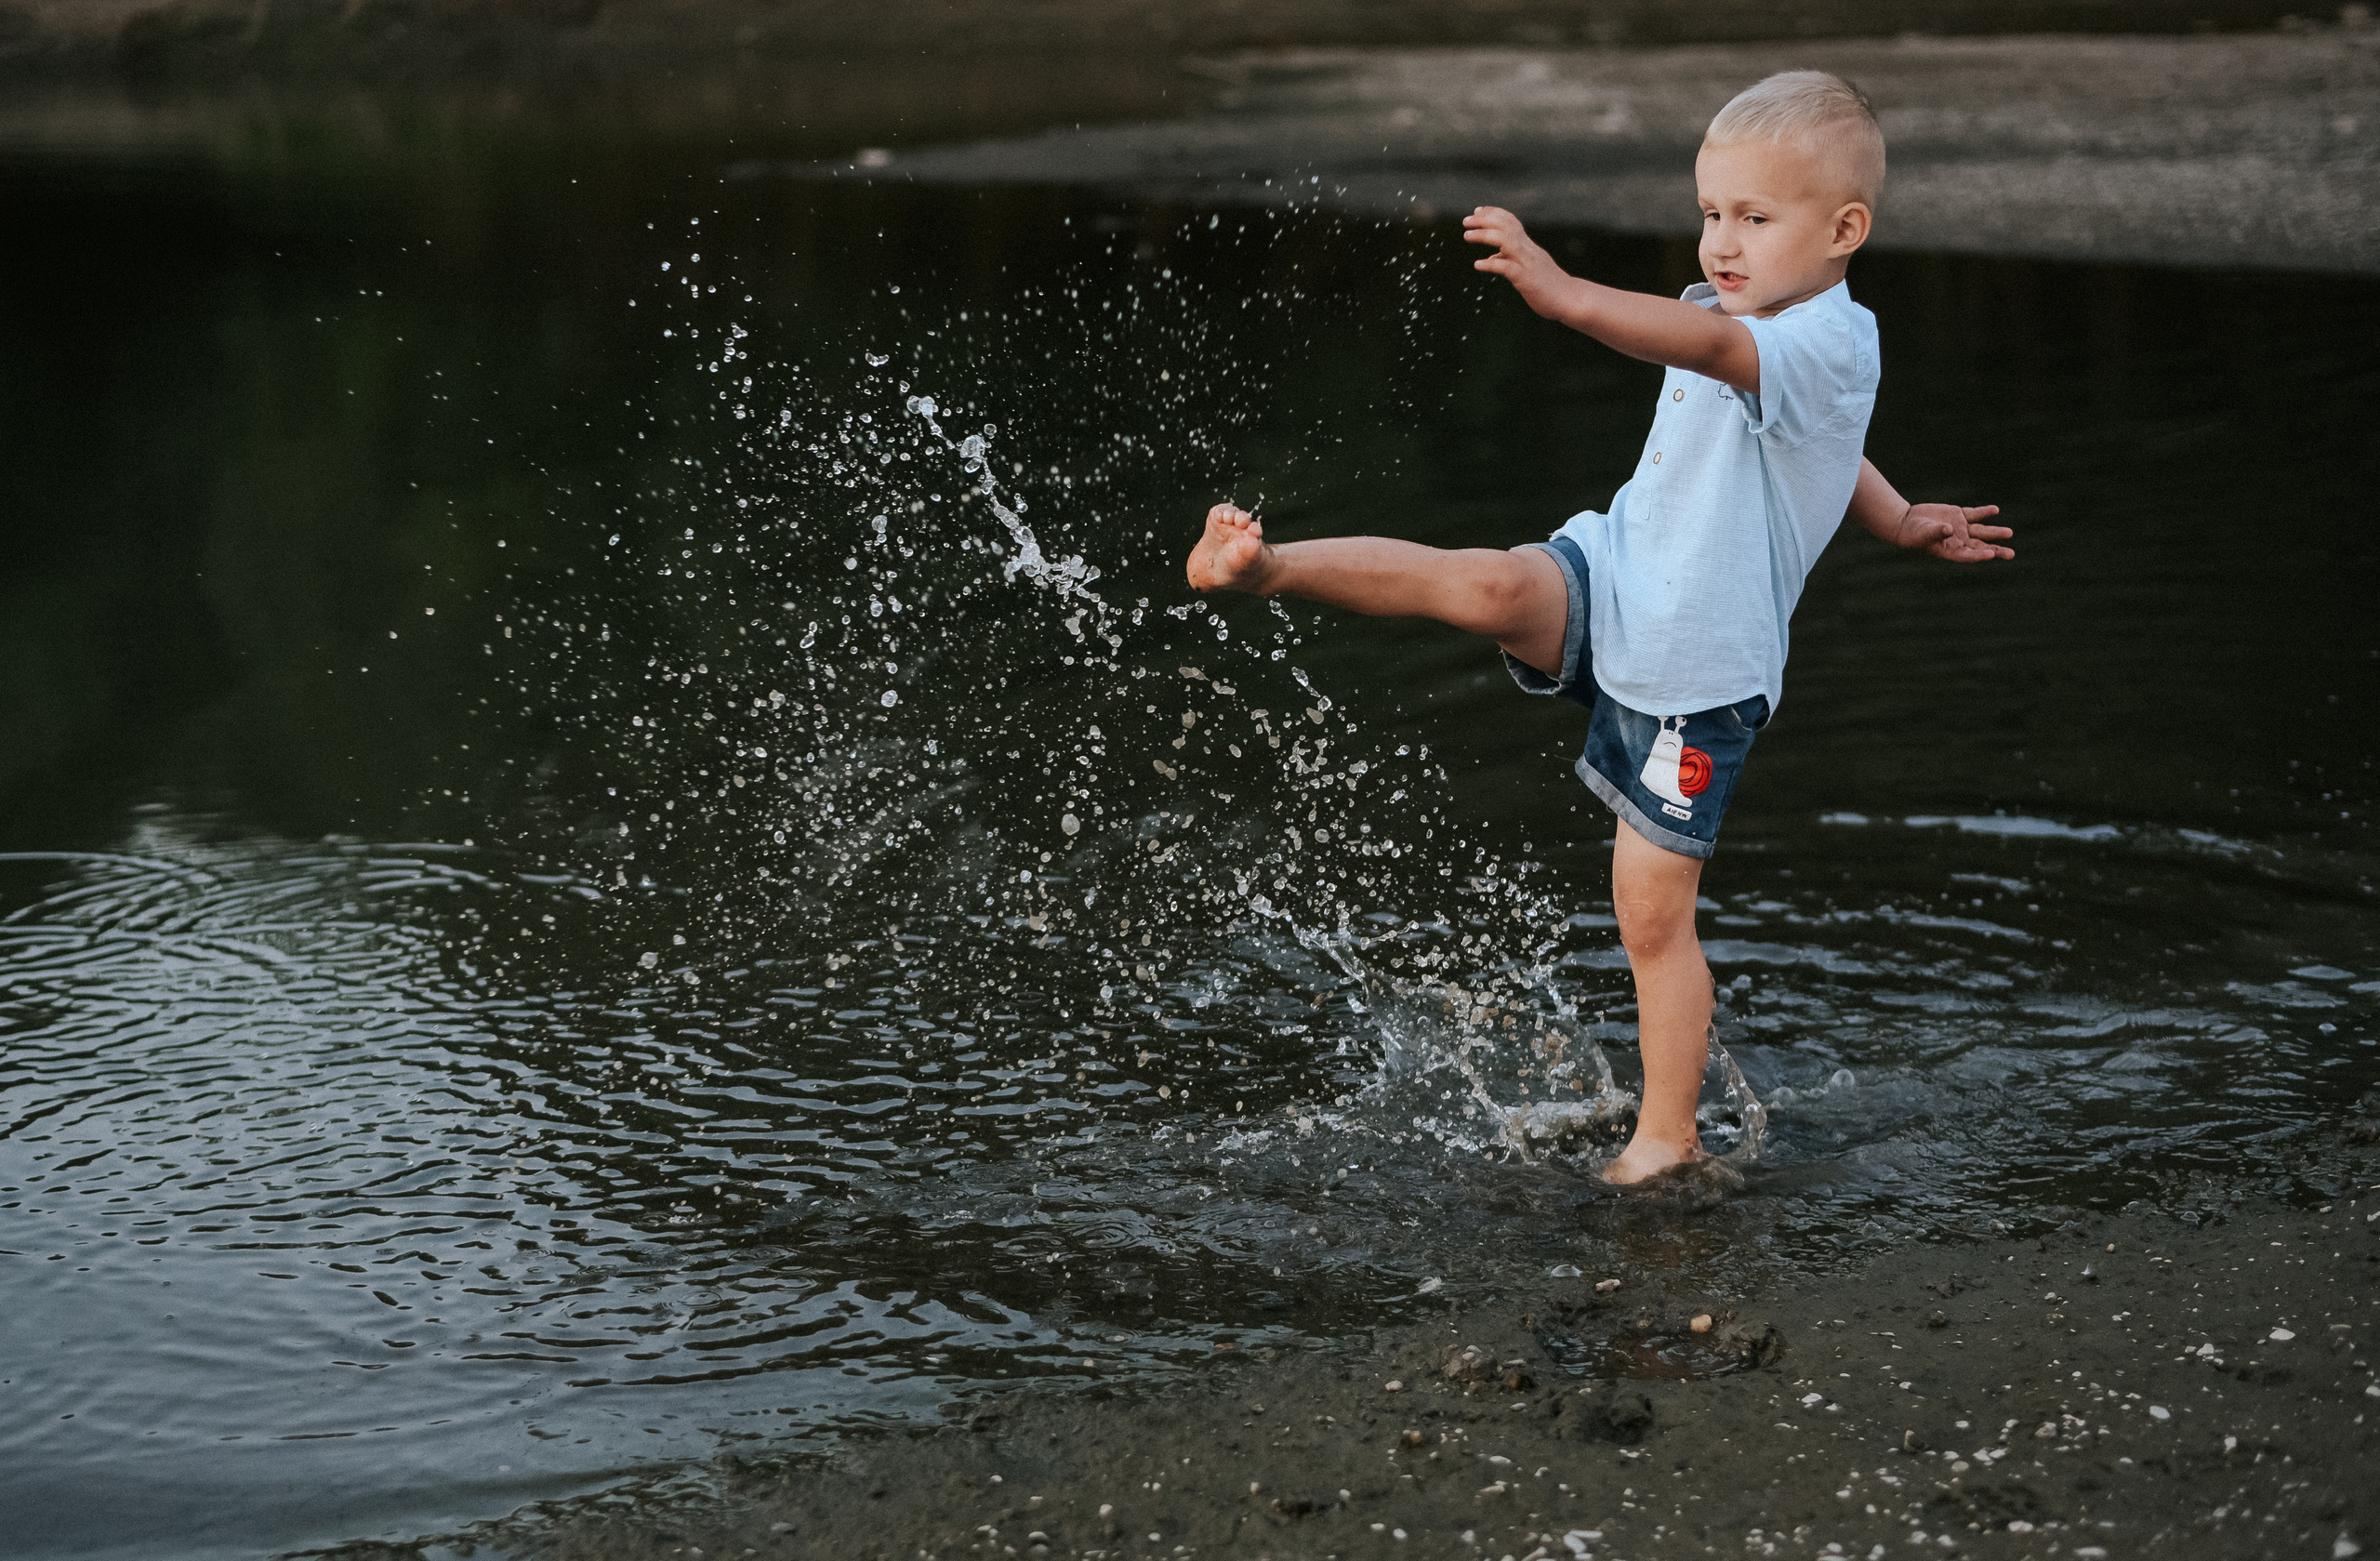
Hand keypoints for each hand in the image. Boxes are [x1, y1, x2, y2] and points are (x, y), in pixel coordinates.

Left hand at [1462, 206, 1571, 316]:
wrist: (1570, 299)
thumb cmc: (1549, 286)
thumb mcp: (1528, 268)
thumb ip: (1511, 260)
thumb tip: (1494, 258)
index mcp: (1528, 247)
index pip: (1511, 222)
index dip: (1493, 214)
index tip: (1477, 211)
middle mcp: (1528, 250)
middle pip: (1506, 226)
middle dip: (1485, 220)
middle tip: (1465, 221)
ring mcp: (1527, 263)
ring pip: (1505, 241)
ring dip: (1484, 236)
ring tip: (1467, 235)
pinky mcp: (1526, 279)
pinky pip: (1507, 268)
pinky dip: (1491, 264)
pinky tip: (1478, 264)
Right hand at [1890, 502, 2012, 562]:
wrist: (1907, 522)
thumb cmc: (1912, 534)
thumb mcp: (1922, 534)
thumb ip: (1935, 532)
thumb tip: (1949, 529)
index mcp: (1950, 551)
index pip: (1968, 555)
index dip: (1979, 555)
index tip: (1991, 555)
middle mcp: (1959, 541)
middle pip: (1981, 546)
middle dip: (1996, 550)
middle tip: (2011, 554)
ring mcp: (1961, 528)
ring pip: (1982, 531)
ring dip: (1995, 532)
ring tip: (2009, 533)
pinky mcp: (1960, 515)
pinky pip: (1975, 514)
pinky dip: (1984, 512)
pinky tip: (1995, 510)